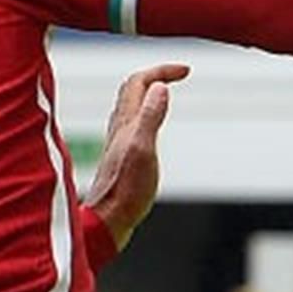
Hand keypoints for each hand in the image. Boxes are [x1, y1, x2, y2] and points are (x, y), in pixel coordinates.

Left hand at [85, 63, 187, 252]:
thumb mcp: (143, 151)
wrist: (107, 221)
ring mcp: (119, 142)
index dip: (162, 70)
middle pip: (132, 89)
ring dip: (149, 92)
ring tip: (166, 90)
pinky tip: (150, 126)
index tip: (185, 71)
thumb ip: (150, 117)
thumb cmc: (125, 191)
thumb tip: (160, 87)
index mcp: (126, 123)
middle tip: (178, 75)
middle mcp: (119, 129)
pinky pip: (132, 123)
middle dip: (155, 75)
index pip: (140, 81)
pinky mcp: (121, 157)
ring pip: (130, 105)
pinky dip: (145, 112)